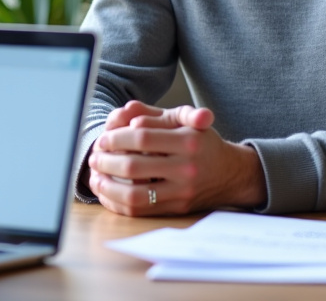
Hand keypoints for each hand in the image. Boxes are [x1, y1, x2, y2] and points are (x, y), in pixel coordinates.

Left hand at [88, 101, 266, 215]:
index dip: (116, 138)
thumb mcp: (185, 120)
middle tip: (95, 156)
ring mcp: (182, 192)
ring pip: (134, 194)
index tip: (104, 139)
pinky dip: (117, 203)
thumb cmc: (201, 141)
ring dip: (108, 186)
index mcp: (188, 140)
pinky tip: (106, 192)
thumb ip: (155, 115)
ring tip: (95, 175)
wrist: (230, 173)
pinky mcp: (177, 209)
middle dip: (107, 161)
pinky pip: (140, 210)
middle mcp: (186, 168)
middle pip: (134, 167)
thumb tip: (129, 114)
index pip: (142, 138)